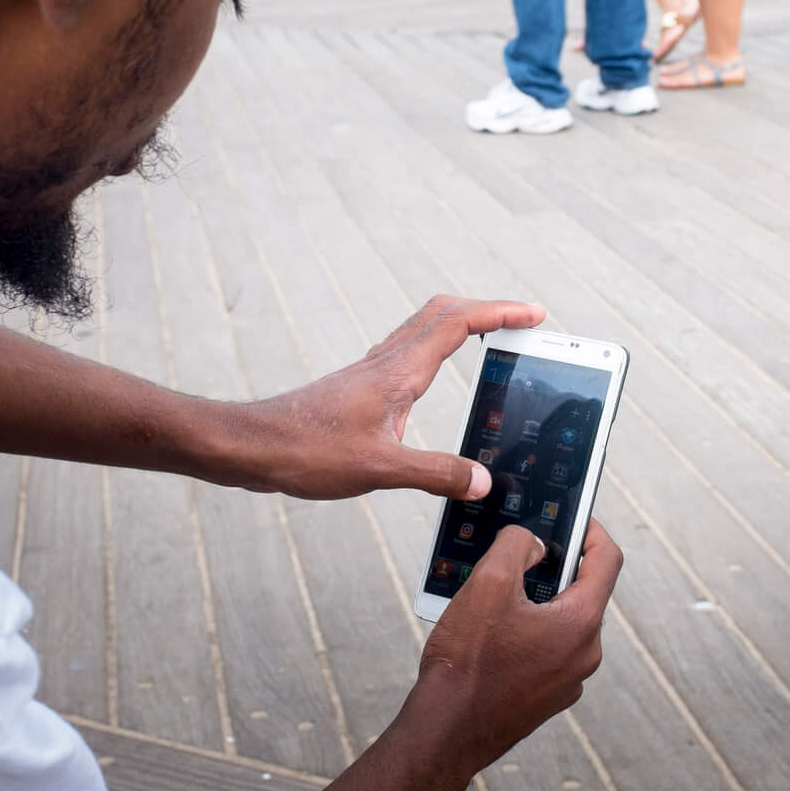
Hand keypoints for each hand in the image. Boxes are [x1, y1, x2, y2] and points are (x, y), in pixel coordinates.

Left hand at [200, 296, 545, 500]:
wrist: (253, 446)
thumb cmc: (306, 451)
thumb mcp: (379, 470)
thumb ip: (434, 474)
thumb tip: (482, 481)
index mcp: (400, 371)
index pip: (459, 323)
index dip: (501, 313)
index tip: (536, 315)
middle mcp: (388, 362)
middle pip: (445, 312)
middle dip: (488, 309)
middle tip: (524, 321)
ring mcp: (373, 371)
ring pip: (426, 327)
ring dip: (463, 322)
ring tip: (494, 337)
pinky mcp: (362, 386)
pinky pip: (410, 350)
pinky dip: (438, 346)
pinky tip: (437, 373)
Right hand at [415, 521, 622, 768]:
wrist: (447, 731)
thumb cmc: (467, 665)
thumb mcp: (488, 583)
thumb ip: (516, 546)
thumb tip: (532, 542)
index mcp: (580, 623)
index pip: (607, 560)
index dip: (592, 530)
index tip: (575, 519)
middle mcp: (585, 654)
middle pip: (582, 592)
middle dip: (553, 570)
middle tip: (519, 558)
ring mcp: (569, 680)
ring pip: (562, 623)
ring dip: (536, 603)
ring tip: (496, 600)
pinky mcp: (549, 696)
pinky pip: (548, 650)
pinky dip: (528, 634)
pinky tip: (492, 635)